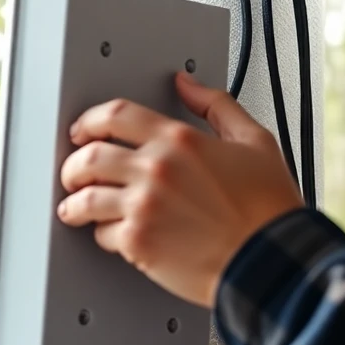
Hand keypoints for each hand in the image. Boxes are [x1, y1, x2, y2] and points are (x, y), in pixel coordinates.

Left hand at [56, 72, 303, 306]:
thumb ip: (218, 106)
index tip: (85, 131)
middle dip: (74, 165)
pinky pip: (101, 235)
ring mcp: (144, 207)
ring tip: (77, 207)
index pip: (114, 115)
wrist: (270, 258)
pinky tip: (113, 234)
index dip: (90, 121)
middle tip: (75, 173)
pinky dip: (103, 235)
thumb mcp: (256, 141)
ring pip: (84, 199)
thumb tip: (189, 86)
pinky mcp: (139, 243)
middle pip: (89, 157)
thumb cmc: (268, 208)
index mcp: (180, 141)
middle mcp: (157, 170)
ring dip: (75, 203)